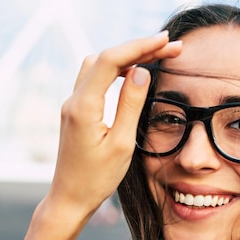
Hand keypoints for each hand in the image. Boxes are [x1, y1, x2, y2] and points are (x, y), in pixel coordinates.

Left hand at [44, 31, 181, 223]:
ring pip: (98, 65)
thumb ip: (130, 104)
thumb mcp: (121, 143)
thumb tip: (142, 72)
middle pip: (104, 58)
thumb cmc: (96, 179)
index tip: (166, 40)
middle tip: (170, 46)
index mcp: (84, 106)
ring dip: (126, 57)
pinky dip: (116, 70)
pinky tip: (134, 74)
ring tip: (156, 56)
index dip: (140, 46)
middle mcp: (74, 100)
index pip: (111, 61)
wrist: (69, 199)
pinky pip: (95, 79)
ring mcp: (72, 105)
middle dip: (137, 48)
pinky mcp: (76, 111)